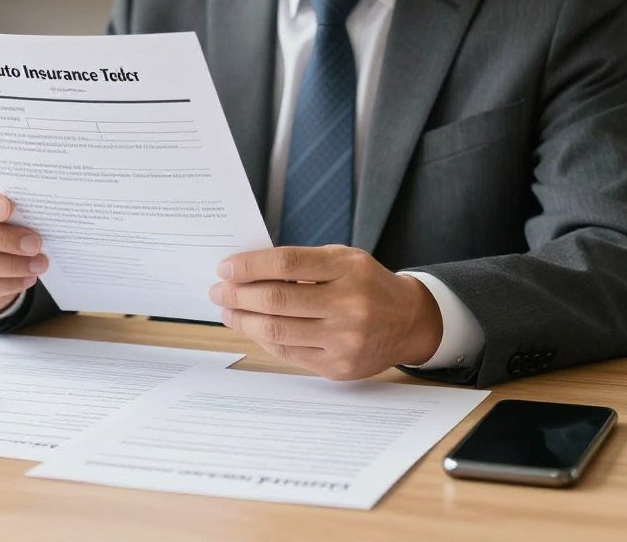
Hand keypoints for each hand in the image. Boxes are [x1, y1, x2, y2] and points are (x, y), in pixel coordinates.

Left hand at [209, 245, 441, 379]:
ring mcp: (345, 339)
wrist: (408, 320)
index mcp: (347, 268)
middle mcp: (349, 304)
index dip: (250, 265)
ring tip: (228, 310)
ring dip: (244, 320)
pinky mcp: (339, 367)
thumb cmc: (366, 283)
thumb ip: (301, 263)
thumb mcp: (342, 259)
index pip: (286, 265)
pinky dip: (263, 339)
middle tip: (218, 290)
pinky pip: (288, 353)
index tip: (226, 267)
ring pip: (278, 331)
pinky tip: (251, 328)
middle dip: (238, 295)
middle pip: (277, 300)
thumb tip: (247, 271)